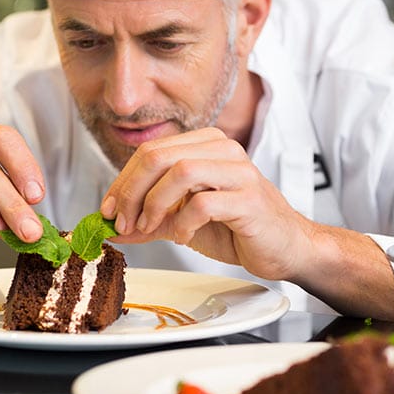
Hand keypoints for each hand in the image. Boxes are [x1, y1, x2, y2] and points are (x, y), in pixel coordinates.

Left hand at [100, 128, 313, 280]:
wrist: (284, 248)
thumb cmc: (238, 229)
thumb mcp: (184, 220)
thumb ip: (150, 220)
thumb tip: (110, 228)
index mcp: (206, 145)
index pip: (151, 151)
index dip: (122, 181)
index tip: (108, 211)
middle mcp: (223, 150)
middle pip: (159, 156)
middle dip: (131, 192)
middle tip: (122, 222)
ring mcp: (239, 172)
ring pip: (180, 172)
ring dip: (154, 205)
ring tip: (150, 229)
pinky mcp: (249, 199)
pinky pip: (203, 203)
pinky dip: (184, 223)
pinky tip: (184, 236)